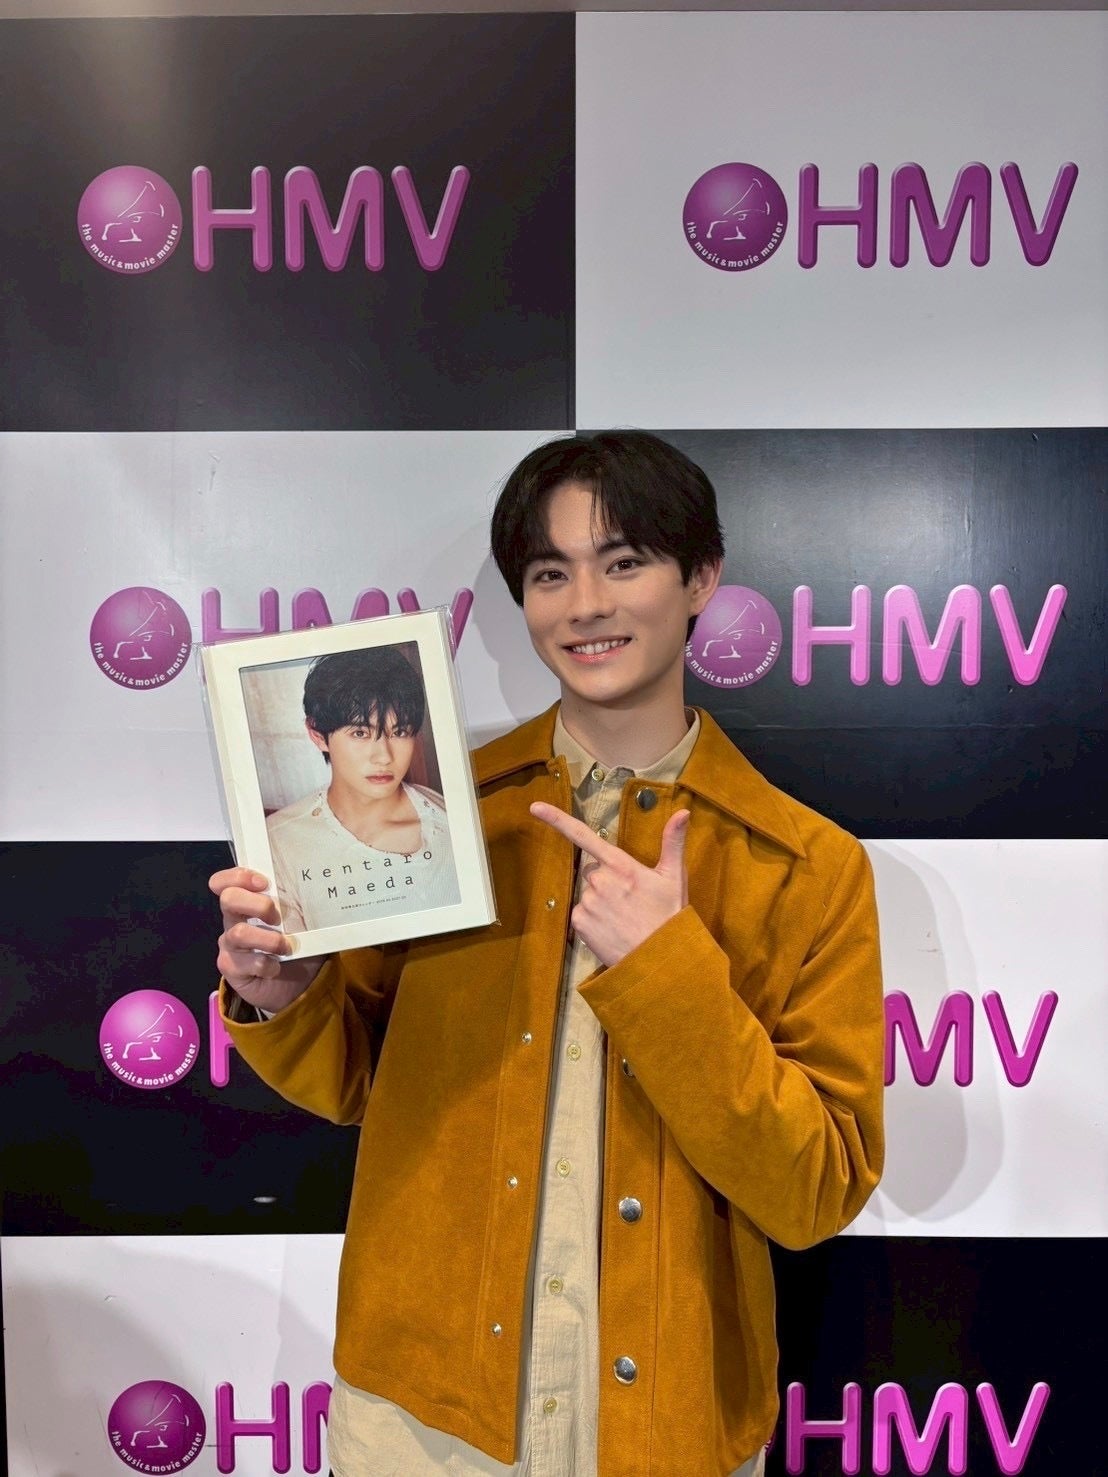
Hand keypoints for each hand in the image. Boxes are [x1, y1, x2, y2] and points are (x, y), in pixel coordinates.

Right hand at [211, 866, 323, 1013]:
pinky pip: (245, 962)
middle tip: (278, 918)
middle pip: (229, 899)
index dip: (239, 876)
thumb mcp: (302, 921)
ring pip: (238, 933)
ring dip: (269, 940)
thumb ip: (301, 904)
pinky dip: (266, 964)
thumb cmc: (297, 944)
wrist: (296, 984)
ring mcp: (229, 944)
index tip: (265, 883)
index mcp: (247, 903)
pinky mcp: (230, 967)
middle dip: (258, 905)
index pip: (225, 881)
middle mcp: (233, 920)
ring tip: (285, 947)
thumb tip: (319, 888)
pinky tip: (276, 967)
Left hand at [529, 802, 689, 967]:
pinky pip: (581, 913)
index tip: (535, 807)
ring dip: (601, 901)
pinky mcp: (579, 923)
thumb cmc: (669, 916)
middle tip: (630, 898)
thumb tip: (683, 812)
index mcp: (621, 865)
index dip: (557, 819)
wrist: (660, 959)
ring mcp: (587, 903)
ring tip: (624, 916)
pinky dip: (593, 919)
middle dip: (607, 879)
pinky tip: (612, 928)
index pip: (583, 835)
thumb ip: (673, 841)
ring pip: (588, 893)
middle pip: (593, 870)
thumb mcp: (674, 877)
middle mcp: (600, 881)